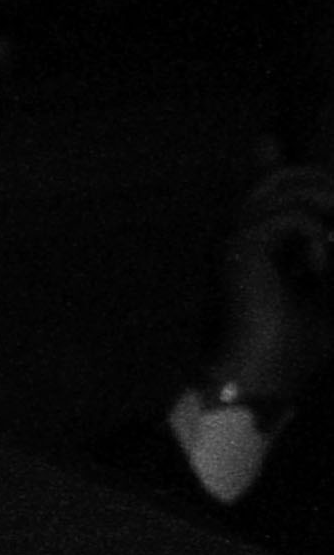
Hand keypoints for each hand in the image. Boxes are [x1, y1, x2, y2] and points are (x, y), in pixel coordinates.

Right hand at [215, 163, 333, 418]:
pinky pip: (290, 217)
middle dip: (325, 188)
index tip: (332, 233)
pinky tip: (319, 270)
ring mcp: (232, 239)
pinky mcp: (240, 250)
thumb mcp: (326, 281)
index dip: (316, 184)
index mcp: (251, 241)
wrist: (262, 379)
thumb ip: (329, 244)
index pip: (280, 182)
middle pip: (283, 175)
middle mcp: (235, 233)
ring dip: (326, 207)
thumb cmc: (296, 344)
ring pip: (287, 185)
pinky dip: (318, 238)